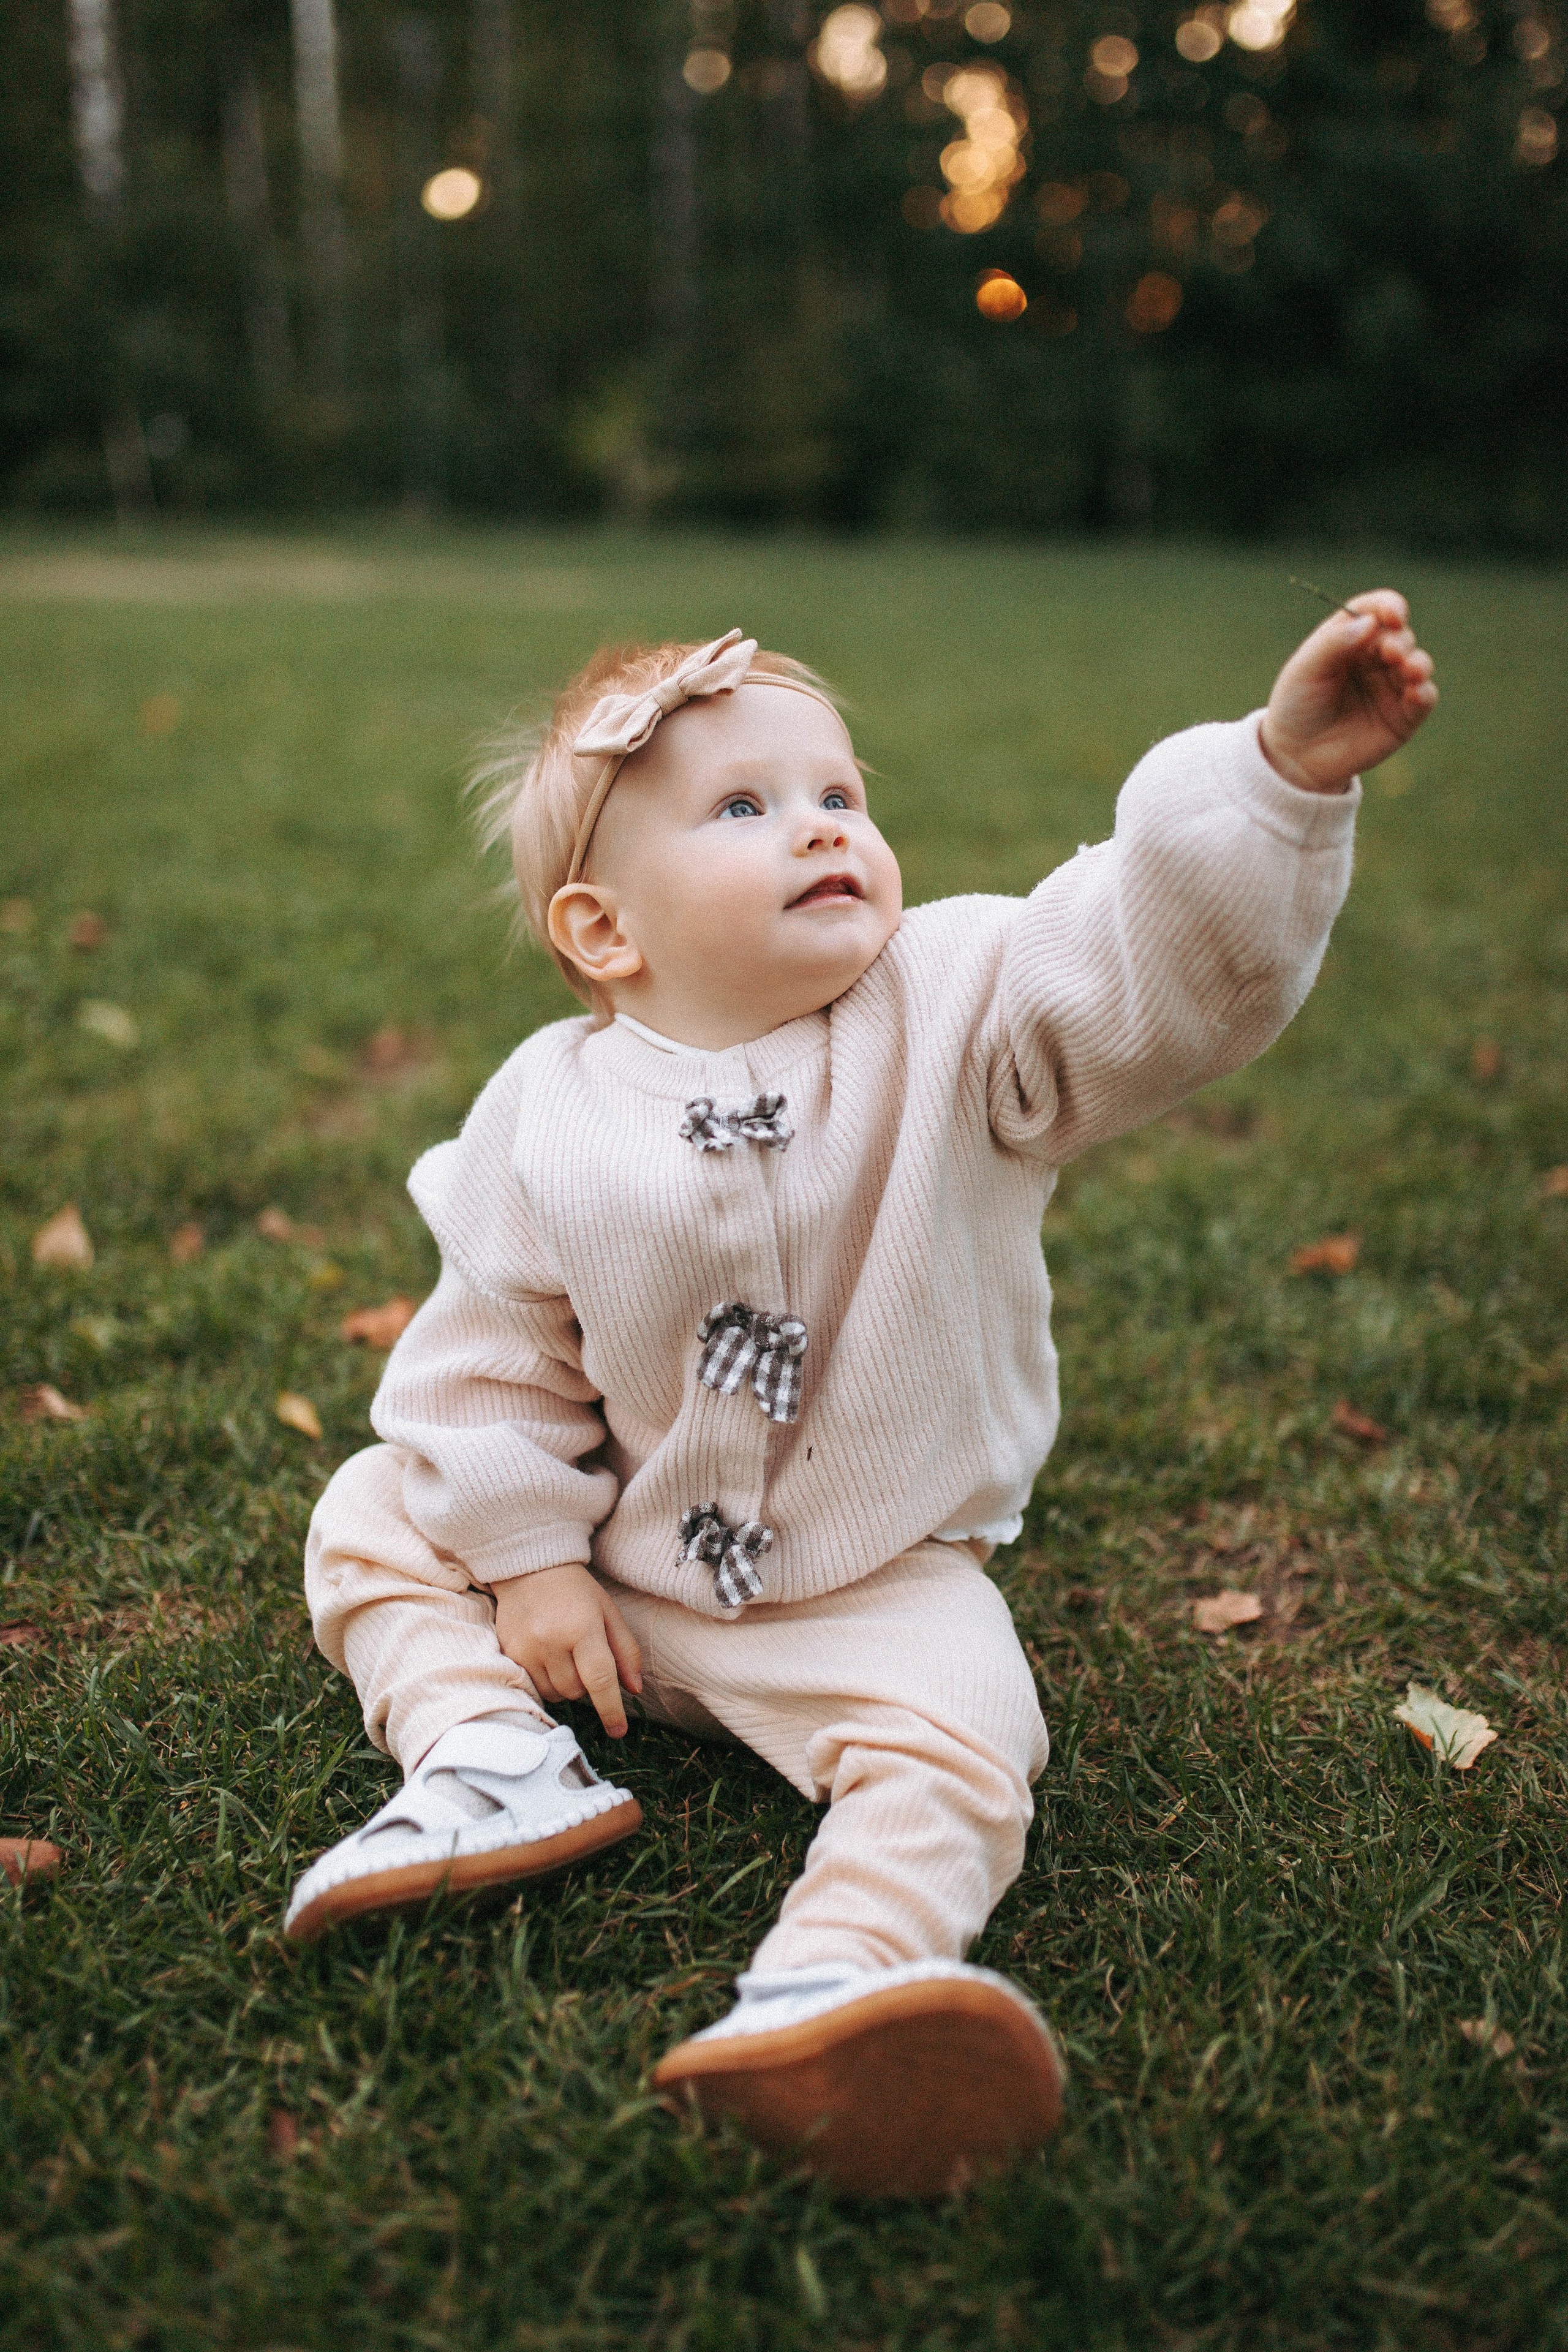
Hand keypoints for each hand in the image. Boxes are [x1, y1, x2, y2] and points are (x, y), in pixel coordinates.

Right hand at [492, 1564, 642, 1737]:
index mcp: (583, 1627)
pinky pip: (533, 1687)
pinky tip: (546, 1659)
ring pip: (554, 1694)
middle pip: (576, 1692)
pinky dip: (545, 1682)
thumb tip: (635, 1690)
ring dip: (565, 1686)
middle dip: (586, 1686)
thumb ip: (625, 1651)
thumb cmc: (576, 1591)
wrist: (529, 1569)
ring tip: (564, 1657)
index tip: (619, 1731)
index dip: (611, 1710)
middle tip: (584, 1659)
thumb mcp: (609, 1612)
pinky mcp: (509, 1653)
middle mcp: (552, 1641)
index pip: (600, 1679)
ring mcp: (526, 1648)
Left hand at [1260, 589, 1437, 794]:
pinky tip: (1417, 691)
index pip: (1376, 611)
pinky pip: (1424, 699)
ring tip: (1409, 668)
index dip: (1389, 607)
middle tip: (1391, 651)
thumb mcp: (1305, 670)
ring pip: (1418, 664)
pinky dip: (1425, 693)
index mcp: (1350, 639)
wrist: (1295, 758)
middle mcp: (1375, 659)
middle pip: (1400, 636)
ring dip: (1418, 662)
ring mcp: (1391, 686)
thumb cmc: (1296, 707)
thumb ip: (1334, 643)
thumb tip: (1370, 623)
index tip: (1393, 614)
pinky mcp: (1403, 717)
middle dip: (1400, 640)